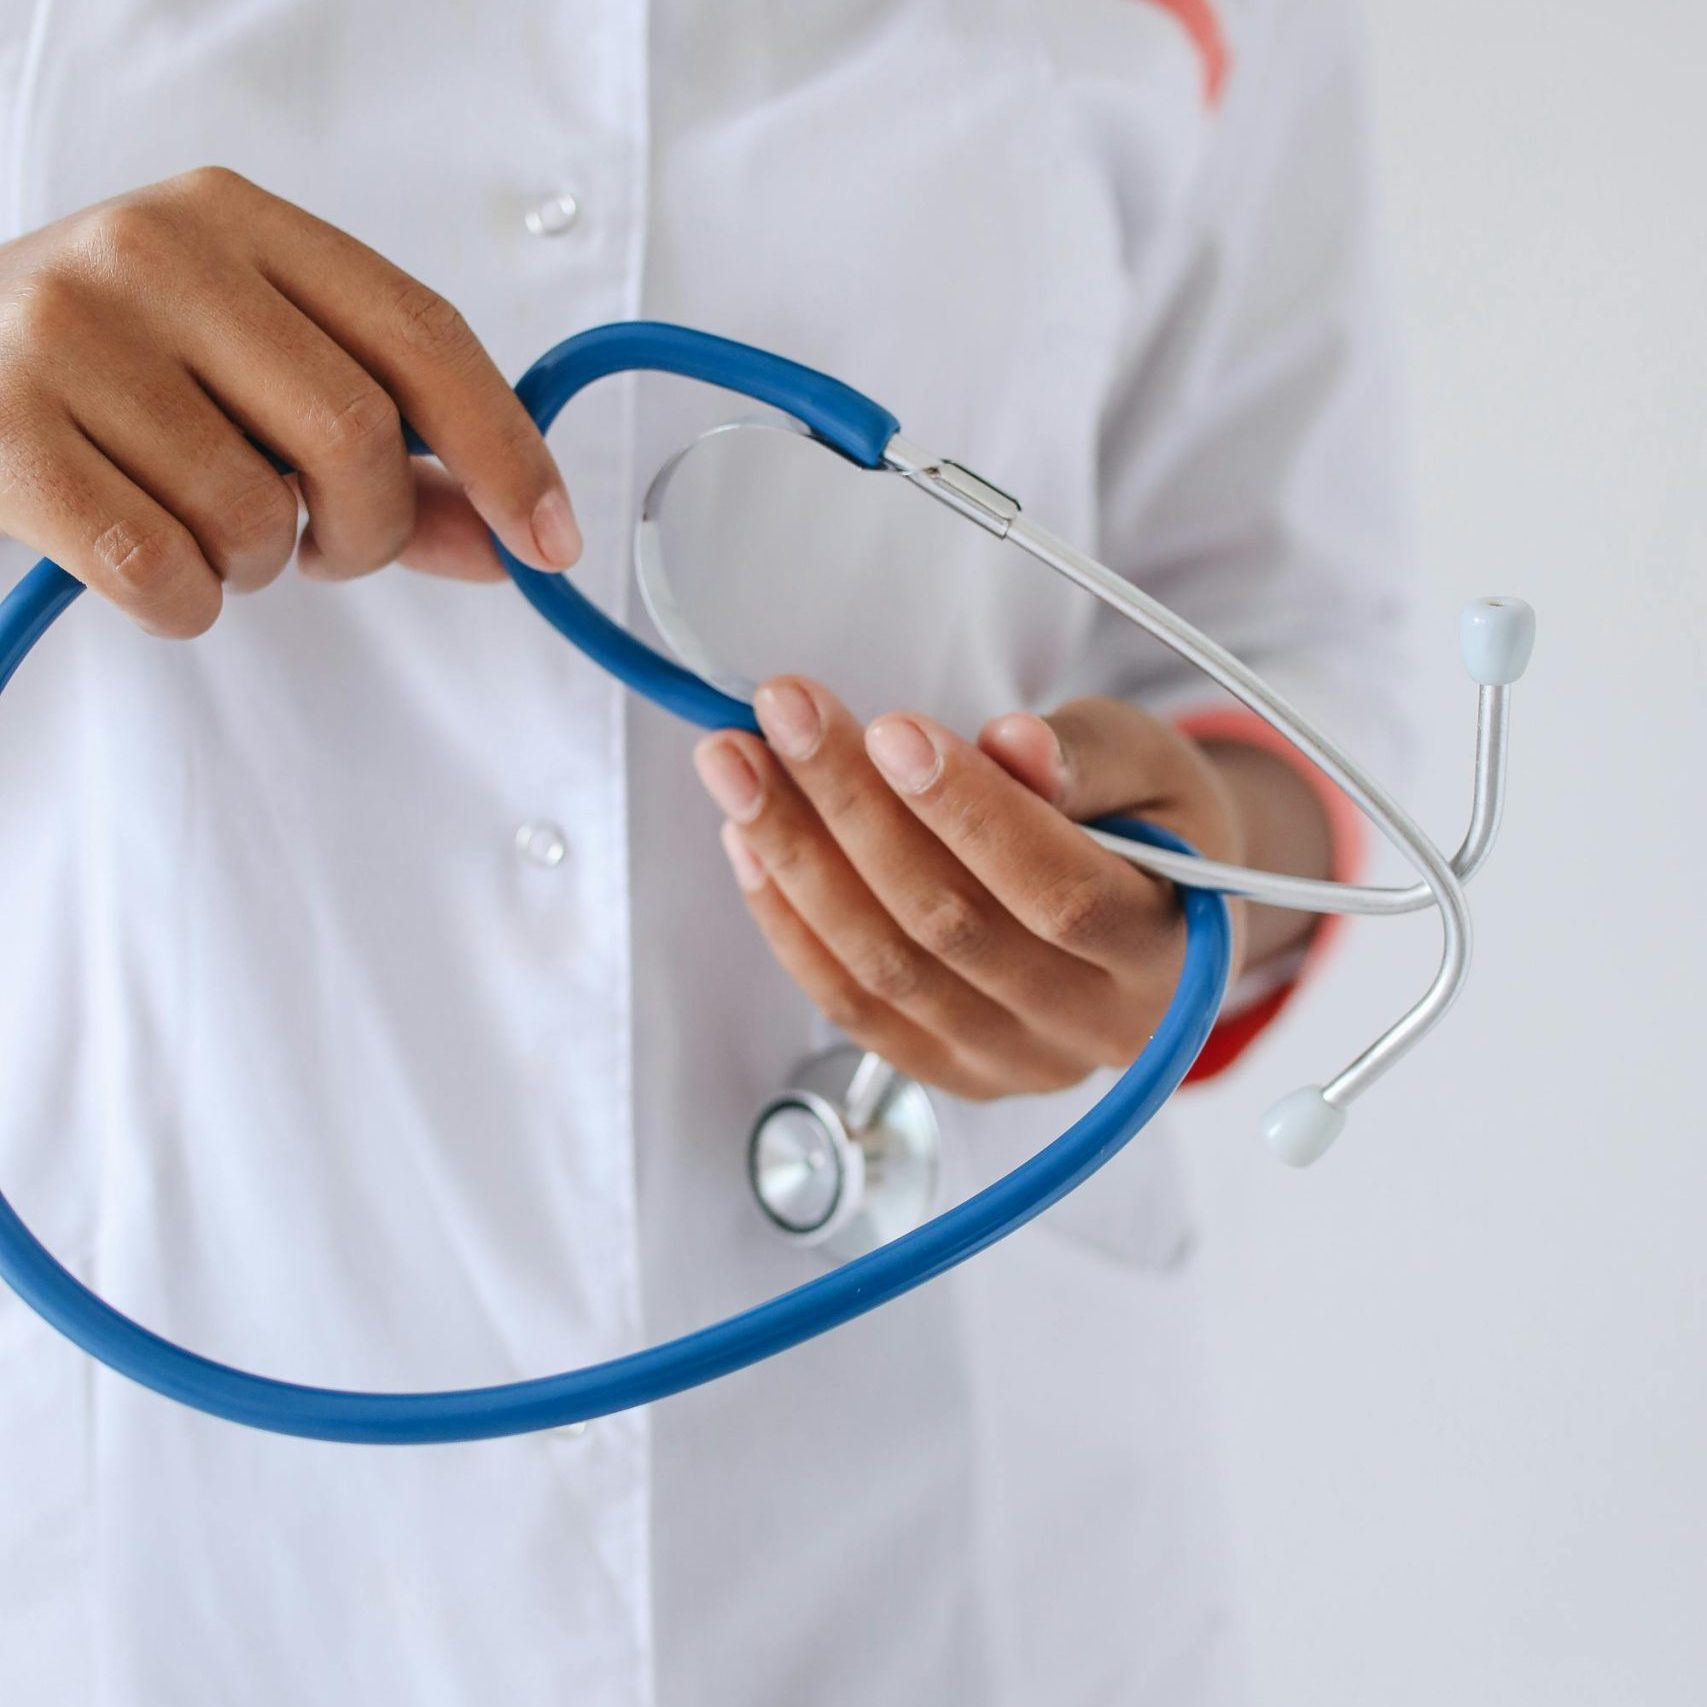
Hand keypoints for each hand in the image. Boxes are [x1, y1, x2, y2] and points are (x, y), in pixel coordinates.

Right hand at [0, 167, 578, 634]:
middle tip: (324, 543)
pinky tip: (159, 570)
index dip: (505, 449)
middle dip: (368, 530)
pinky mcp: (0, 429)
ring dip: (258, 565)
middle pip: (355, 434)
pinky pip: (159, 572)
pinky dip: (185, 606)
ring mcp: (67, 332)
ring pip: (254, 516)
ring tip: (208, 529)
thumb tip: (511, 542)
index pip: (421, 331)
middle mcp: (155, 252)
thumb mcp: (263, 380)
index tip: (550, 542)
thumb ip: (397, 457)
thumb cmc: (126, 377)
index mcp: (240, 220)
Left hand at [693, 680, 1250, 1101]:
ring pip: (884, 969)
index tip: (890, 727)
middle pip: (950, 927)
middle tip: (783, 711)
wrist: (1156, 918)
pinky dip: (789, 922)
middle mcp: (1094, 1030)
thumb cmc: (1154, 823)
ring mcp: (1013, 1064)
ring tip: (736, 764)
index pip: (1060, 894)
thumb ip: (1090, 757)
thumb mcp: (1154, 766)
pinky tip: (749, 842)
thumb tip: (1015, 744)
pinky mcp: (948, 1070)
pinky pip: (852, 1008)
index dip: (971, 813)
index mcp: (1170, 955)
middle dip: (850, 809)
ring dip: (794, 859)